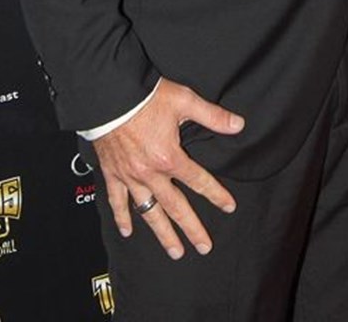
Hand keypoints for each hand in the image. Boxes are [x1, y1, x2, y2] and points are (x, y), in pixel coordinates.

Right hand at [93, 78, 243, 258]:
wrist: (109, 96)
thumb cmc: (146, 97)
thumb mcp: (184, 101)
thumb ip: (212, 116)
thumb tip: (238, 124)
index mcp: (169, 157)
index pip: (198, 181)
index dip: (216, 195)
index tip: (229, 207)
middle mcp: (150, 173)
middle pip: (175, 207)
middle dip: (192, 228)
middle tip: (204, 246)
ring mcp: (130, 176)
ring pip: (148, 212)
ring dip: (162, 233)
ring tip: (174, 251)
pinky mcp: (112, 173)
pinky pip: (117, 201)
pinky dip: (122, 217)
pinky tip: (128, 231)